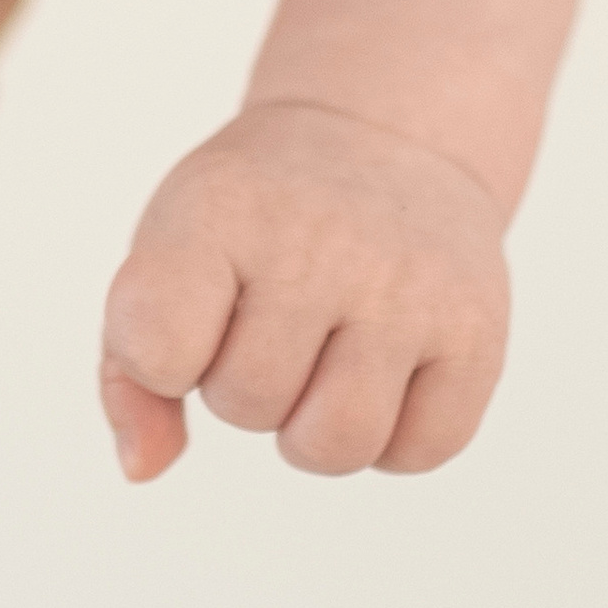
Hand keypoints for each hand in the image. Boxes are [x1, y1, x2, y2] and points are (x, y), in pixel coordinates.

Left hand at [99, 97, 510, 481]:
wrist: (382, 137)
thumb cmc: (254, 221)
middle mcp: (320, 241)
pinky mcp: (477, 328)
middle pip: (247, 405)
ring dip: (313, 431)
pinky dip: (391, 439)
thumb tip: (142, 470)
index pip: (155, 348)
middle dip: (244, 388)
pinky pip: (419, 452)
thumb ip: (131, 370)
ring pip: (336, 446)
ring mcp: (408, 285)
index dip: (161, 360)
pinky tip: (381, 372)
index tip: (189, 315)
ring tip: (320, 362)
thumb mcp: (170, 253)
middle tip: (270, 320)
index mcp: (220, 210)